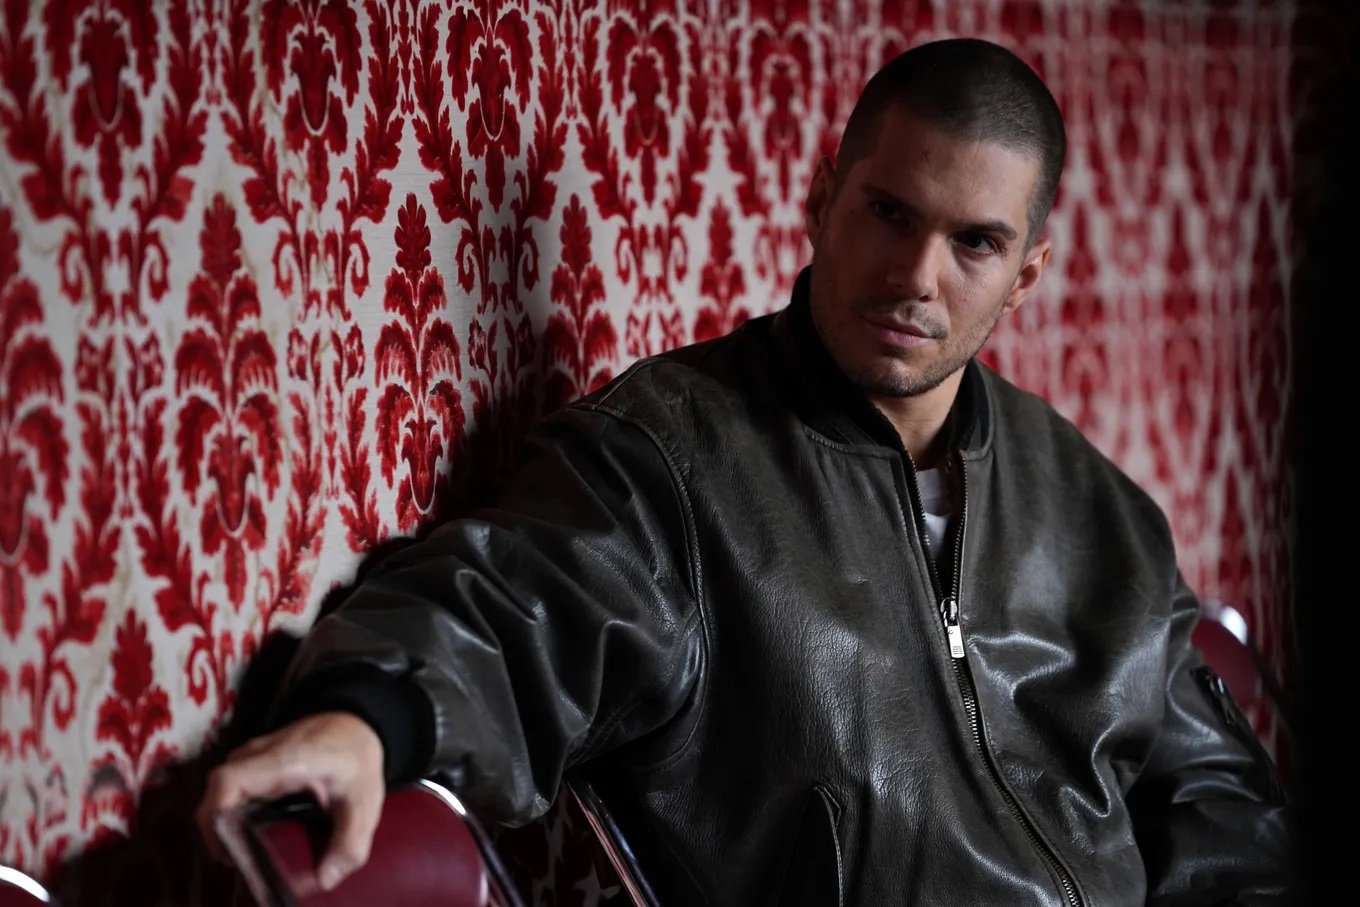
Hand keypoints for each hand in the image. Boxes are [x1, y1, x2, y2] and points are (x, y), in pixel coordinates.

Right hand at [196, 711, 384, 891]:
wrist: (355, 725)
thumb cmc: (356, 756)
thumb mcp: (363, 801)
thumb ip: (350, 842)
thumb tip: (327, 878)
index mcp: (284, 761)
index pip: (227, 783)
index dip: (216, 818)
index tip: (228, 848)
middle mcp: (260, 755)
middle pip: (216, 794)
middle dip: (220, 832)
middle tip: (241, 861)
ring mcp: (253, 757)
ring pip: (221, 794)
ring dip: (226, 824)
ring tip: (248, 852)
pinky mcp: (253, 764)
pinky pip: (231, 790)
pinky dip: (234, 814)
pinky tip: (253, 835)